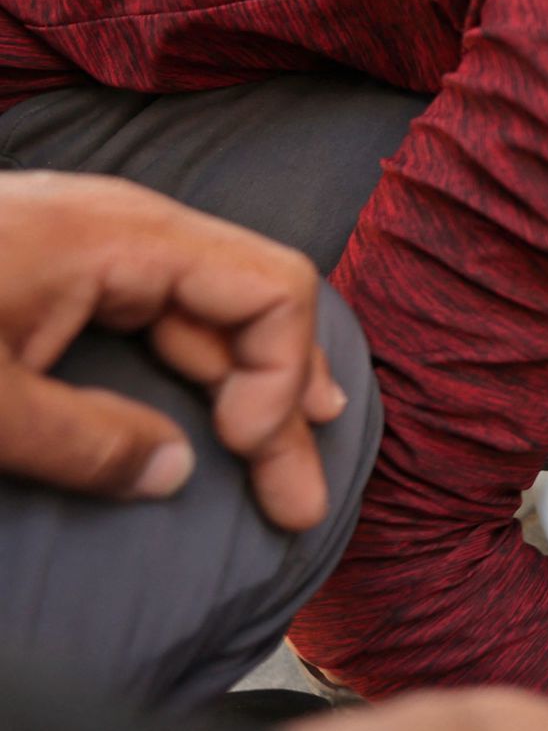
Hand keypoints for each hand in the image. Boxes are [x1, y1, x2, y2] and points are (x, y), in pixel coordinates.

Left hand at [0, 172, 344, 529]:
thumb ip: (81, 443)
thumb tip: (173, 476)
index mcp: (123, 238)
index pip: (273, 289)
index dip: (282, 376)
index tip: (243, 451)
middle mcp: (128, 228)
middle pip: (255, 305)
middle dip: (285, 404)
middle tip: (297, 503)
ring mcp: (97, 243)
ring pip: (215, 312)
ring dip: (251, 391)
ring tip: (276, 467)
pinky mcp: (67, 266)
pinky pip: (168, 313)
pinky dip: (208, 368)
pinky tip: (224, 406)